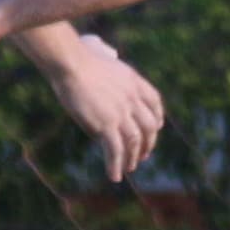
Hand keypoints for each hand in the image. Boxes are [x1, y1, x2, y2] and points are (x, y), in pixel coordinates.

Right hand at [43, 34, 166, 180]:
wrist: (72, 64)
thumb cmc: (79, 57)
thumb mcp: (103, 54)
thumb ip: (109, 57)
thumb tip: (107, 53)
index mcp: (135, 81)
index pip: (155, 103)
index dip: (157, 118)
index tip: (156, 127)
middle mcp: (133, 99)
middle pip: (149, 127)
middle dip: (148, 143)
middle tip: (143, 155)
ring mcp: (122, 113)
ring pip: (134, 142)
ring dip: (132, 158)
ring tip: (128, 168)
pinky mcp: (107, 125)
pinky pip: (116, 151)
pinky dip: (116, 165)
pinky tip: (114, 176)